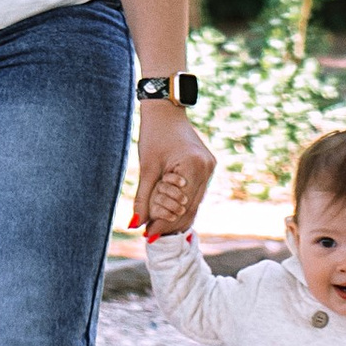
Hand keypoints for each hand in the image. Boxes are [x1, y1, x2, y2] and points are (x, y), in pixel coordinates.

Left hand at [131, 103, 215, 238]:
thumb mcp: (146, 168)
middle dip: (171, 222)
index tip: (148, 234)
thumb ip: (143, 198)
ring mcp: (210, 168)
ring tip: (158, 226)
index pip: (180, 205)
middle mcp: (207, 168)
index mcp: (194, 166)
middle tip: (152, 235)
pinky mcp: (207, 167)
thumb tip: (135, 225)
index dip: (164, 222)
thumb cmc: (154, 135)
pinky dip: (183, 202)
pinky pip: (195, 191)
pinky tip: (169, 211)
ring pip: (195, 202)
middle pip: (190, 207)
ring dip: (177, 215)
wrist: (165, 110)